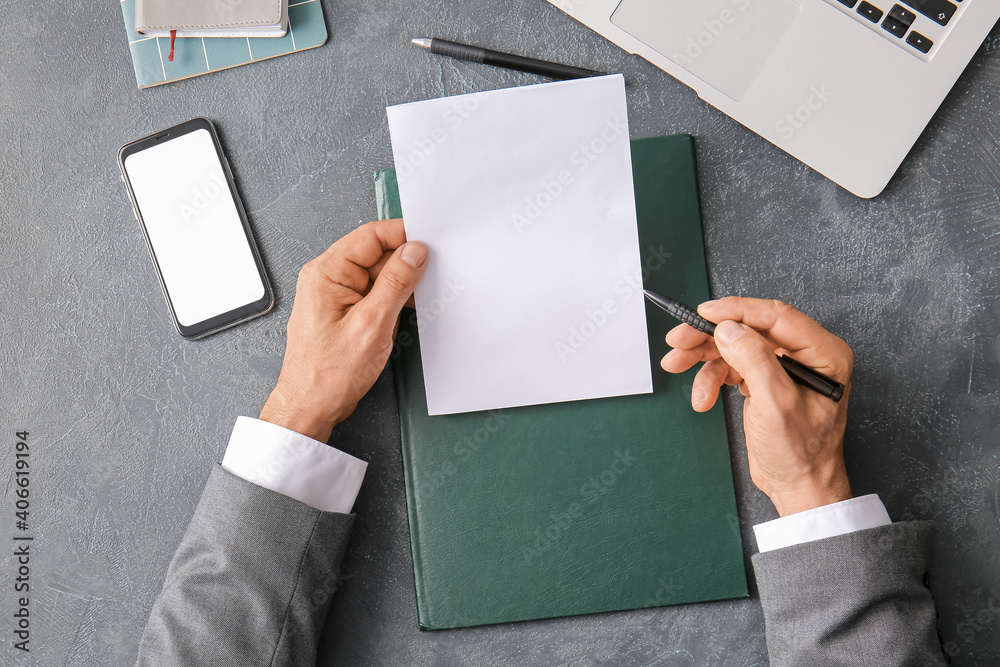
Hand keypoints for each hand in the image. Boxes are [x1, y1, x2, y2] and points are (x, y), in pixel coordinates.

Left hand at [259, 219, 426, 442]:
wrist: (310, 406)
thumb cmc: (329, 374)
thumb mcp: (373, 324)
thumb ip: (396, 283)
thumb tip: (415, 252)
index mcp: (327, 272)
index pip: (371, 235)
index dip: (403, 235)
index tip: (431, 242)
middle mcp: (327, 278)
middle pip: (376, 254)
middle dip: (405, 264)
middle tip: (432, 275)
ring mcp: (335, 295)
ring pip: (378, 275)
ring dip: (400, 286)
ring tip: (416, 303)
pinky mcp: (344, 311)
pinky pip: (373, 294)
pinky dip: (392, 301)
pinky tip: (404, 314)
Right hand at [660, 297, 853, 515]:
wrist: (797, 486)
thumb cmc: (800, 453)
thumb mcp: (776, 405)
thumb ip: (754, 361)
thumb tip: (729, 329)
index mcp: (822, 353)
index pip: (775, 316)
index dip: (736, 311)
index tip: (704, 314)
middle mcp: (804, 354)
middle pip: (748, 329)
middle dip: (710, 336)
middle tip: (678, 340)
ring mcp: (782, 367)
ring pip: (734, 346)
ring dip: (703, 358)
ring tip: (676, 365)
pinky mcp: (764, 379)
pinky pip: (731, 366)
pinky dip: (711, 379)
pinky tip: (702, 397)